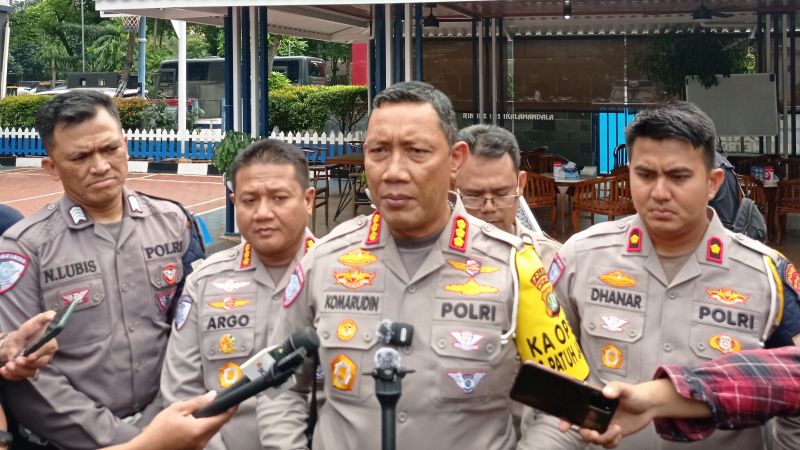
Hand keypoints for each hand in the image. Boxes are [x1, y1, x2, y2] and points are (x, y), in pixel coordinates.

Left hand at [0, 311, 57, 380]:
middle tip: (14, 361)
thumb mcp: (29, 326)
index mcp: (49, 344)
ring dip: (17, 371)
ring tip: (6, 366)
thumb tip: (52, 313)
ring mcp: (36, 366)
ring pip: (30, 372)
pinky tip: (3, 371)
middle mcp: (45, 357)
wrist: (13, 344)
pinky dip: (11, 376)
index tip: (29, 357)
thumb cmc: (24, 335)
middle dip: (26, 364)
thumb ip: (40, 320)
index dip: (39, 354)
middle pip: (40, 364)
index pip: (49, 349)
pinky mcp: (28, 372)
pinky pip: (21, 377)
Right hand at [121, 392, 236, 449]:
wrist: (146, 449)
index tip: (235, 399)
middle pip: (218, 425)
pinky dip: (204, 429)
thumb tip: (213, 396)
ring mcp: (199, 448)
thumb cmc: (159, 429)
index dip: (231, 407)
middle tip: (218, 402)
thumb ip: (197, 402)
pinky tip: (194, 423)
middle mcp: (202, 442)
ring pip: (212, 432)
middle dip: (220, 413)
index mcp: (199, 430)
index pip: (223, 418)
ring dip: (211, 421)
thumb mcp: (177, 409)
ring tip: (202, 412)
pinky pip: (204, 438)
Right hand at [558, 381, 658, 448]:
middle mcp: (596, 414)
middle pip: (583, 429)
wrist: (650, 406)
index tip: (564, 426)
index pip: (576, 410)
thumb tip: (606, 392)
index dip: (567, 418)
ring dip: (604, 438)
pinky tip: (619, 433)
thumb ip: (616, 388)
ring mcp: (604, 424)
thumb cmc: (636, 393)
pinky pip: (606, 443)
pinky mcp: (612, 433)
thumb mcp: (625, 389)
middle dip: (587, 434)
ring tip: (616, 430)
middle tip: (595, 434)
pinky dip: (612, 442)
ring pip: (594, 438)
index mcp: (594, 401)